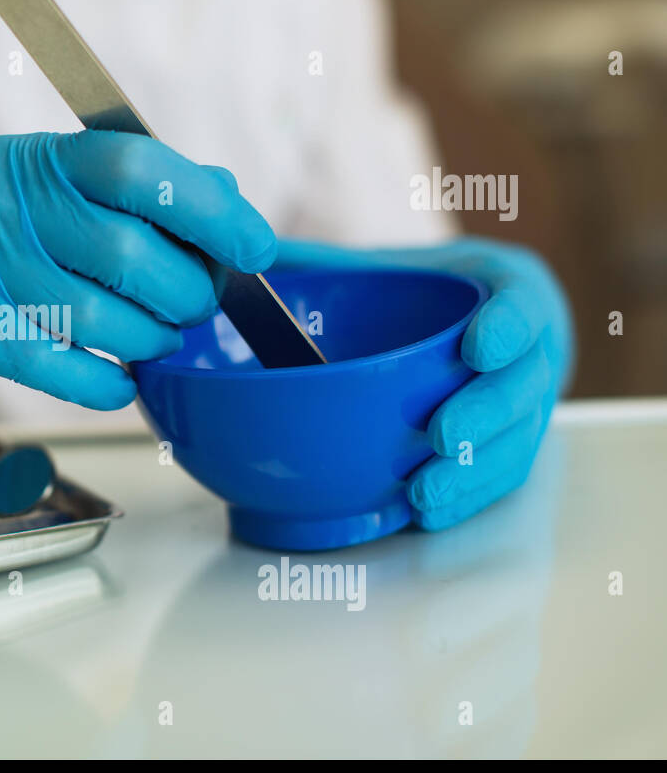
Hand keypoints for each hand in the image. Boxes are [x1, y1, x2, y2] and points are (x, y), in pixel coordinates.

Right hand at [0, 131, 275, 422]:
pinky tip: (117, 382)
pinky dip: (106, 384)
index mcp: (33, 160)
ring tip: (152, 343)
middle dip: (184, 292)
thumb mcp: (53, 209)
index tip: (255, 247)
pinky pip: (60, 368)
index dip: (207, 208)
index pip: (134, 165)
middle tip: (192, 309)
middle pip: (126, 250)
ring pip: (98, 316)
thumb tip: (228, 199)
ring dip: (148, 341)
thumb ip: (135, 201)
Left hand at [276, 237, 573, 529]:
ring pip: (518, 440)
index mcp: (504, 290)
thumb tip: (242, 259)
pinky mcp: (514, 445)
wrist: (478, 322)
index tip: (476, 348)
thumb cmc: (424, 291)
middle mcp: (530, 349)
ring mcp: (528, 402)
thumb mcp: (387, 264)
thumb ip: (326, 265)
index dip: (507, 326)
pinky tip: (429, 513)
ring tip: (423, 494)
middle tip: (440, 437)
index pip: (523, 304)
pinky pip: (501, 477)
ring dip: (474, 472)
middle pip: (523, 385)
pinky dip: (467, 498)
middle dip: (484, 414)